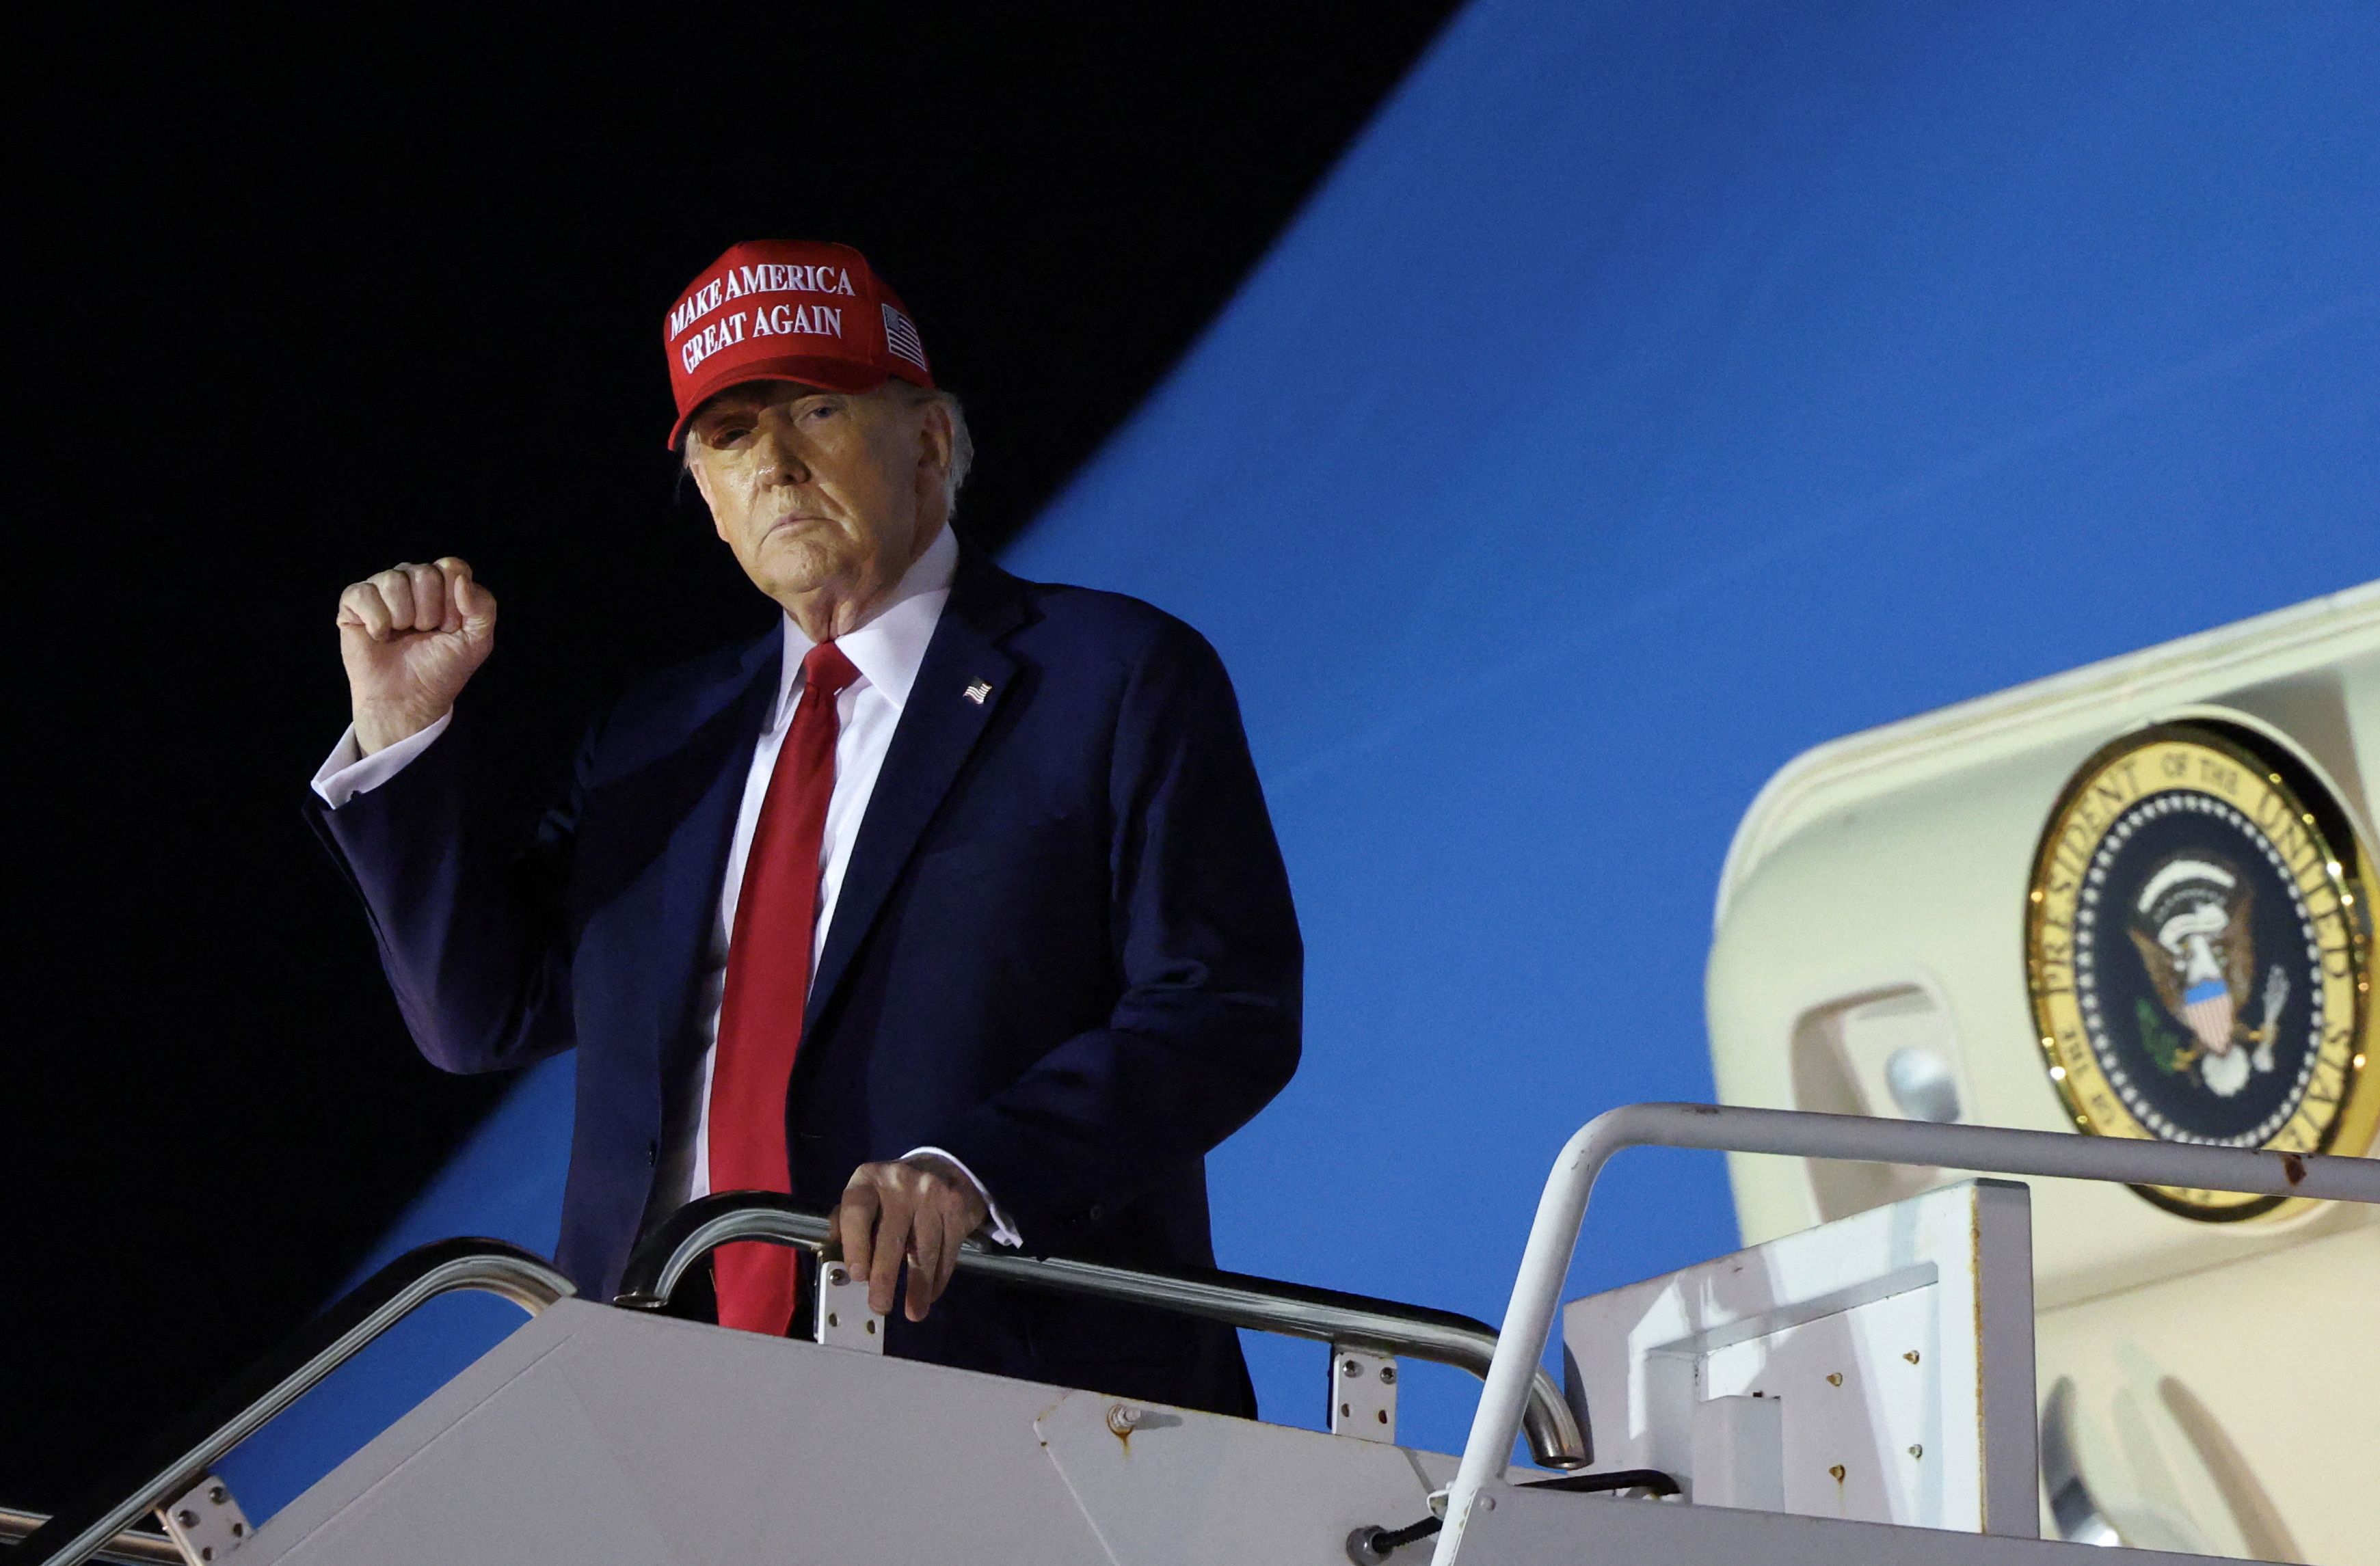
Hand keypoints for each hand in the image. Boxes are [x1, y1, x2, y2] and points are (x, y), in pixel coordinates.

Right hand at [336, 558, 497, 752]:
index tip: (450, 627)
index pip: (452, 567)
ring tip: (402, 635)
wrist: (408, 699)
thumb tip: (461, 580)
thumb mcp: (477, 641)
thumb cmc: (441, 668)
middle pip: (424, 573)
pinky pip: (364, 593)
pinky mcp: (354, 602)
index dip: (453, 601)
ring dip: (403, 617)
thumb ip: (483, 607)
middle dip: (429, 613)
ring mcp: (382, 589)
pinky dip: (377, 621)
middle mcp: (411, 580)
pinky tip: (380, 636)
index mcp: (442, 584)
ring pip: (393, 580)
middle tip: (424, 634)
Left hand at [834, 1155, 989, 1322]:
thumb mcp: (865, 1195)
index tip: (857, 1276)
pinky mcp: (957, 1208)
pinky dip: (939, 1277)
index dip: (855, 1245)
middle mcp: (901, 1183)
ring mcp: (932, 1194)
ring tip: (914, 1311)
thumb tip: (836, 1259)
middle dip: (885, 1276)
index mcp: (868, 1179)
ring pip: (924, 1249)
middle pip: (891, 1236)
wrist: (941, 1167)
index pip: (856, 1211)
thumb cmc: (892, 1192)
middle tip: (880, 1306)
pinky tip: (931, 1293)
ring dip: (918, 1285)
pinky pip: (948, 1250)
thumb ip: (847, 1222)